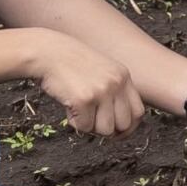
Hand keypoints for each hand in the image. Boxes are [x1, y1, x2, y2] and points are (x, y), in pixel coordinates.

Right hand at [29, 31, 145, 136]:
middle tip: (92, 120)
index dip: (128, 128)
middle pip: (123, 125)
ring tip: (80, 109)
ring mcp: (102, 91)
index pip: (138, 113)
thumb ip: (114, 92)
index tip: (116, 133)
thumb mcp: (103, 71)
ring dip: (90, 126)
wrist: (48, 52)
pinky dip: (74, 122)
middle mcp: (117, 83)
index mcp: (123, 76)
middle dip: (107, 129)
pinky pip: (84, 127)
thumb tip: (118, 127)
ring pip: (105, 130)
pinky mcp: (84, 99)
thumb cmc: (70, 64)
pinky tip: (69, 105)